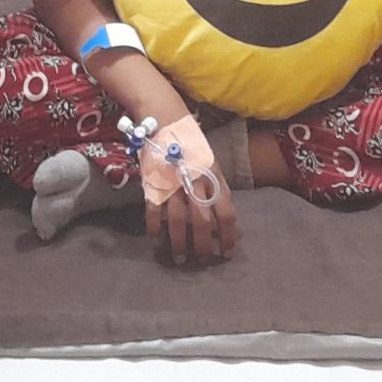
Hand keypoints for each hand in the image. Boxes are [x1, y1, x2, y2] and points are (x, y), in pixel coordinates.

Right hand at [136, 115, 237, 266]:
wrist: (166, 119)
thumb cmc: (192, 144)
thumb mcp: (211, 163)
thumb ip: (217, 189)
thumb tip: (225, 219)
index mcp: (214, 177)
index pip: (226, 212)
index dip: (228, 235)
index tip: (227, 252)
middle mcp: (196, 182)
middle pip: (202, 221)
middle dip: (203, 246)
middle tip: (202, 261)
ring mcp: (174, 183)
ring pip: (178, 221)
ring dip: (179, 244)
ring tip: (180, 259)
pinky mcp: (153, 182)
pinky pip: (154, 211)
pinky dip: (154, 229)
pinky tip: (156, 242)